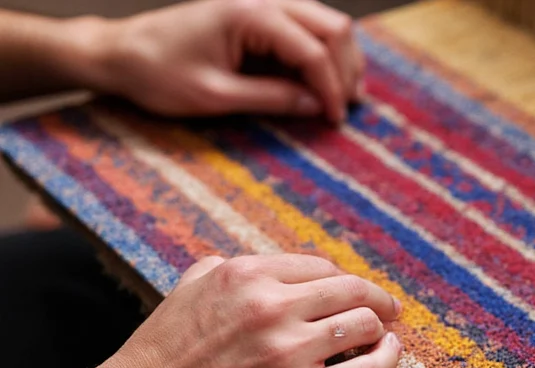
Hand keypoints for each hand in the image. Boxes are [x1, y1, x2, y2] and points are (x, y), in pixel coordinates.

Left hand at [92, 0, 363, 121]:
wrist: (123, 54)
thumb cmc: (159, 74)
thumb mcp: (216, 95)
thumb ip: (271, 99)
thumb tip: (317, 106)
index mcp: (249, 14)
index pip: (312, 50)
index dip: (331, 88)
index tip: (334, 121)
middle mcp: (261, 0)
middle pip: (332, 26)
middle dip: (346, 70)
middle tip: (346, 110)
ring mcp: (262, 3)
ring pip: (325, 23)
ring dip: (340, 60)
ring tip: (343, 98)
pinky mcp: (258, 15)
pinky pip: (306, 29)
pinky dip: (321, 54)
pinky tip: (323, 82)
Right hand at [95, 254, 401, 367]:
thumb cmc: (161, 351)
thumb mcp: (189, 288)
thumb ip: (226, 267)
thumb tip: (257, 263)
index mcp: (247, 274)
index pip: (322, 268)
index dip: (346, 281)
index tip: (356, 293)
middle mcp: (271, 305)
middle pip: (352, 290)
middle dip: (378, 299)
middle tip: (390, 310)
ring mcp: (287, 351)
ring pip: (363, 324)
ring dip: (381, 329)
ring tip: (384, 338)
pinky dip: (387, 360)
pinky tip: (390, 356)